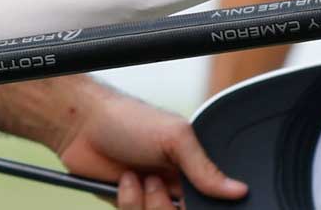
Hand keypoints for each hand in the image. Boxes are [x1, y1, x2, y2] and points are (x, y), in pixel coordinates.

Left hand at [52, 86, 246, 209]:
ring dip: (144, 204)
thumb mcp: (175, 138)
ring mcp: (151, 199)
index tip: (184, 197)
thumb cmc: (130, 119)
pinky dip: (128, 205)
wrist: (83, 126)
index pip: (209, 200)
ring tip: (136, 177)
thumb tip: (238, 190)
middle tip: (155, 181)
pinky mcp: (129, 208)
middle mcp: (174, 186)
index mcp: (193, 168)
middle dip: (165, 205)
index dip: (200, 203)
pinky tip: (123, 182)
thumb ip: (205, 168)